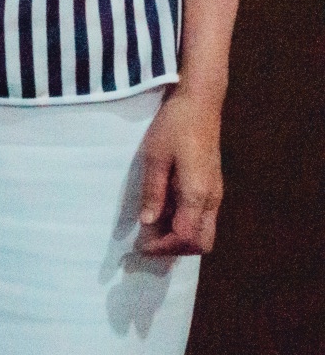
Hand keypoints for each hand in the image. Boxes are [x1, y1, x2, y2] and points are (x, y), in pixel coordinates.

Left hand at [136, 82, 224, 257]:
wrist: (199, 105)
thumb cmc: (174, 126)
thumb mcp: (155, 157)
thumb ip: (154, 192)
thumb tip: (148, 223)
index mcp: (198, 194)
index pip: (186, 238)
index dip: (163, 248)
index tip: (139, 248)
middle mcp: (212, 200)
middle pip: (202, 243)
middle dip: (175, 250)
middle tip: (146, 244)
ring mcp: (216, 195)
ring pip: (205, 233)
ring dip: (180, 239)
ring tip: (151, 231)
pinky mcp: (213, 188)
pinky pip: (203, 219)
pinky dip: (185, 226)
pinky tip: (163, 215)